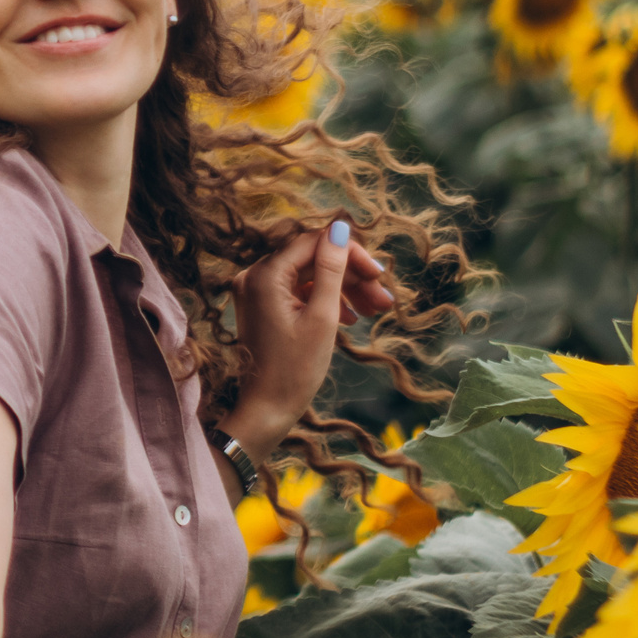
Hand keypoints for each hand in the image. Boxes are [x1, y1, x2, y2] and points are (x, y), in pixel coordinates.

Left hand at [220, 220, 388, 452]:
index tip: (378, 275)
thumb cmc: (295, 369)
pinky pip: (298, 292)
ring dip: (343, 289)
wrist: (267, 409)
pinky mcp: (262, 307)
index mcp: (265, 275)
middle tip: (383, 299)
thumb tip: (340, 227)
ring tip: (374, 310)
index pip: (313, 242)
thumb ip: (332, 269)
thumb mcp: (323, 316)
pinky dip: (324, 300)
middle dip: (350, 276)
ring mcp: (256, 292)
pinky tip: (349, 317)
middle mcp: (254, 277)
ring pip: (308, 276)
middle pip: (312, 259)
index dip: (349, 253)